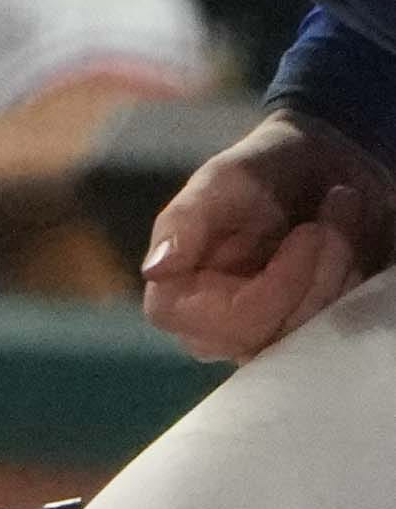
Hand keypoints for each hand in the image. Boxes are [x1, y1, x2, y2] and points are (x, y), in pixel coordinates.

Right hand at [142, 111, 395, 362]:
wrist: (321, 170)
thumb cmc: (261, 169)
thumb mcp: (223, 181)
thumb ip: (184, 222)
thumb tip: (154, 270)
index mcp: (177, 295)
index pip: (225, 323)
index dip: (276, 289)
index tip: (309, 234)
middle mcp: (214, 330)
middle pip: (275, 333)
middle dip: (318, 272)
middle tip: (336, 210)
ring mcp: (262, 340)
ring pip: (313, 333)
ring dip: (342, 267)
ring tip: (344, 210)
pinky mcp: (302, 339)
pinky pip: (340, 332)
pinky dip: (354, 281)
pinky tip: (349, 240)